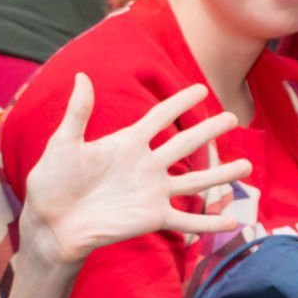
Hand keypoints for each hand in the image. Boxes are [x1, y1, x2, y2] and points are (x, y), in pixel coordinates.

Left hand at [19, 77, 247, 267]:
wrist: (51, 221)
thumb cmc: (52, 181)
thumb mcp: (64, 143)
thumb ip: (78, 112)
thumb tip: (81, 75)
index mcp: (125, 143)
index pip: (158, 117)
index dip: (179, 102)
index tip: (200, 88)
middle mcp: (145, 165)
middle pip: (184, 144)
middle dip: (208, 131)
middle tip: (233, 117)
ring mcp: (152, 192)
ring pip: (195, 181)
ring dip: (221, 175)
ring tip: (247, 166)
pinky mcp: (153, 217)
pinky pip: (188, 220)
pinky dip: (210, 222)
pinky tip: (234, 219)